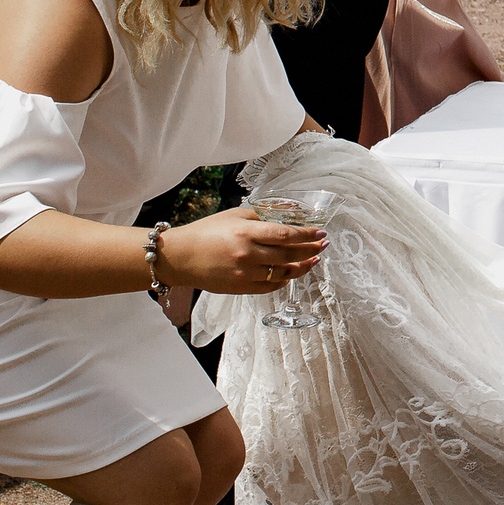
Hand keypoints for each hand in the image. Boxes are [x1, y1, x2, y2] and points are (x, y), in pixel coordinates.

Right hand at [154, 207, 327, 295]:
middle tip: (323, 245)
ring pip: (282, 272)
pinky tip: (292, 272)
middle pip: (289, 255)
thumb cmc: (206, 232)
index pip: (286, 234)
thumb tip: (285, 218)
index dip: (307, 234)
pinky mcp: (240, 288)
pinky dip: (284, 279)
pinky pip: (269, 286)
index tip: (321, 232)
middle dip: (310, 250)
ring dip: (302, 267)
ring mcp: (244, 274)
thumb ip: (260, 218)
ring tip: (314, 260)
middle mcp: (248, 254)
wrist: (180, 257)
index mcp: (247, 232)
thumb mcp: (234, 216)